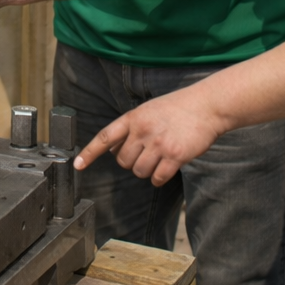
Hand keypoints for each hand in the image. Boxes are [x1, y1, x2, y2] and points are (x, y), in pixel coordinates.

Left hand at [73, 89, 226, 185]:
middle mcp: (143, 130)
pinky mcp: (175, 156)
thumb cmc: (177, 108)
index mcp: (133, 118)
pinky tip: (167, 169)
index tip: (77, 165)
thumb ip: (130, 127)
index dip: (89, 153)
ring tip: (160, 157)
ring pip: (139, 171)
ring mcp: (158, 144)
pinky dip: (160, 178)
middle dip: (132, 162)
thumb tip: (113, 149)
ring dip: (148, 171)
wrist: (206, 106)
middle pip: (123, 161)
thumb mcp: (147, 110)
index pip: (105, 137)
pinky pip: (157, 178)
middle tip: (147, 153)